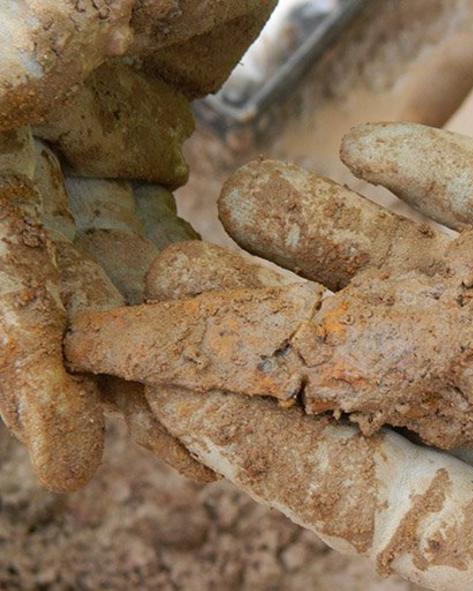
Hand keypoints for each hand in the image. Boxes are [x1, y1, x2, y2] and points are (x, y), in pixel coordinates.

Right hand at [0, 1, 276, 489]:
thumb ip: (37, 38)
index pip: (6, 272)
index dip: (28, 370)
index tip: (64, 470)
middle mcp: (20, 159)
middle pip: (63, 297)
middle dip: (115, 385)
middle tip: (177, 474)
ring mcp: (80, 160)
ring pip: (120, 280)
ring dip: (168, 354)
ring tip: (221, 437)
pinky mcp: (142, 156)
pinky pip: (174, 240)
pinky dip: (209, 294)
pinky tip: (257, 348)